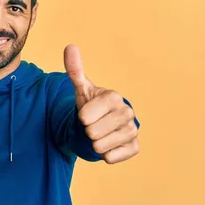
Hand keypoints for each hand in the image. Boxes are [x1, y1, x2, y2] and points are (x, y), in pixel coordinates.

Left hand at [64, 44, 139, 163]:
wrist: (103, 125)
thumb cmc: (91, 106)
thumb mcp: (81, 89)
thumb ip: (75, 70)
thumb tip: (70, 47)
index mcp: (114, 97)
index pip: (85, 117)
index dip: (82, 118)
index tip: (87, 114)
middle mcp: (127, 113)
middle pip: (93, 133)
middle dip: (88, 132)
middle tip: (93, 125)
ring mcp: (132, 131)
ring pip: (100, 147)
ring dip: (95, 144)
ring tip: (100, 134)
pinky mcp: (134, 147)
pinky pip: (112, 158)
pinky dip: (105, 155)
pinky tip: (108, 145)